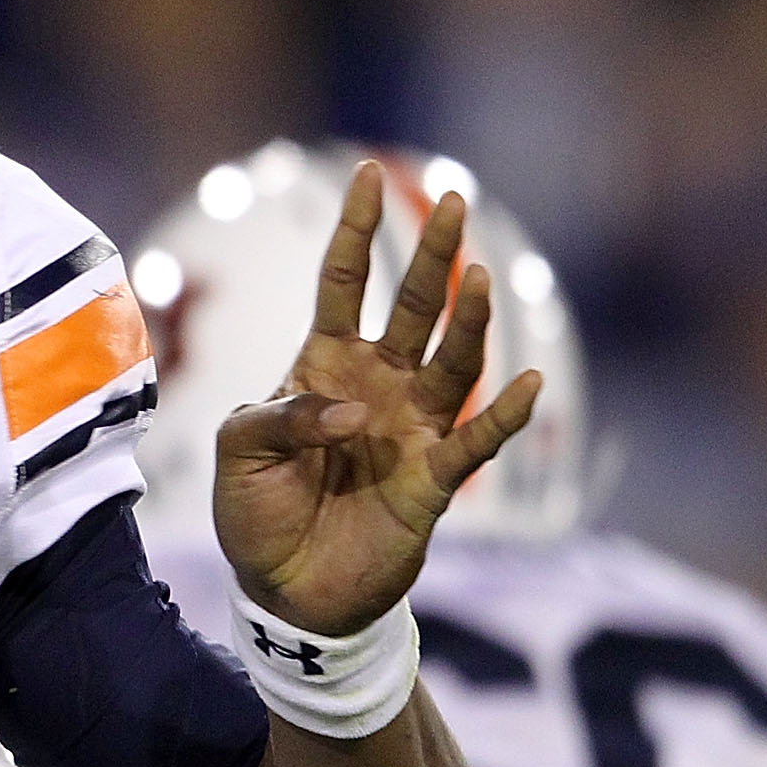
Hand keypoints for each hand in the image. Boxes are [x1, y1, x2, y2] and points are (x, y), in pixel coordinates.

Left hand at [216, 161, 543, 634]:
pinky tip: (527, 383)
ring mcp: (412, 428)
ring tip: (476, 279)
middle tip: (456, 202)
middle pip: (411, 307)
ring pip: (453, 360)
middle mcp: (377, 385)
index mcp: (321, 367)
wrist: (285, 592)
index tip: (368, 175)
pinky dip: (506, 415)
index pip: (342, 283)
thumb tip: (356, 412)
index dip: (355, 232)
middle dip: (431, 255)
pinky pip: (479, 440)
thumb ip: (283, 416)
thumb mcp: (239, 453)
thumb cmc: (255, 514)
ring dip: (468, 322)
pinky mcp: (435, 479)